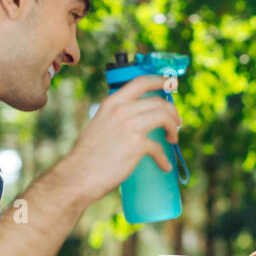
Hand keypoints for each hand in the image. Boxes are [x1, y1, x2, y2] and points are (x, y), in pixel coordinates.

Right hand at [62, 74, 182, 202]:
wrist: (79, 175)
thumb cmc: (89, 155)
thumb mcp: (100, 124)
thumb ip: (116, 117)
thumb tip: (137, 120)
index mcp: (112, 103)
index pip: (140, 82)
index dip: (160, 80)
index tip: (171, 84)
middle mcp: (121, 110)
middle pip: (158, 102)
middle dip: (172, 111)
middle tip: (177, 123)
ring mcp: (129, 126)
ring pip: (163, 117)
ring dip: (173, 128)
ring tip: (173, 140)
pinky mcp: (136, 145)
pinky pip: (159, 148)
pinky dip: (164, 159)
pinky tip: (165, 166)